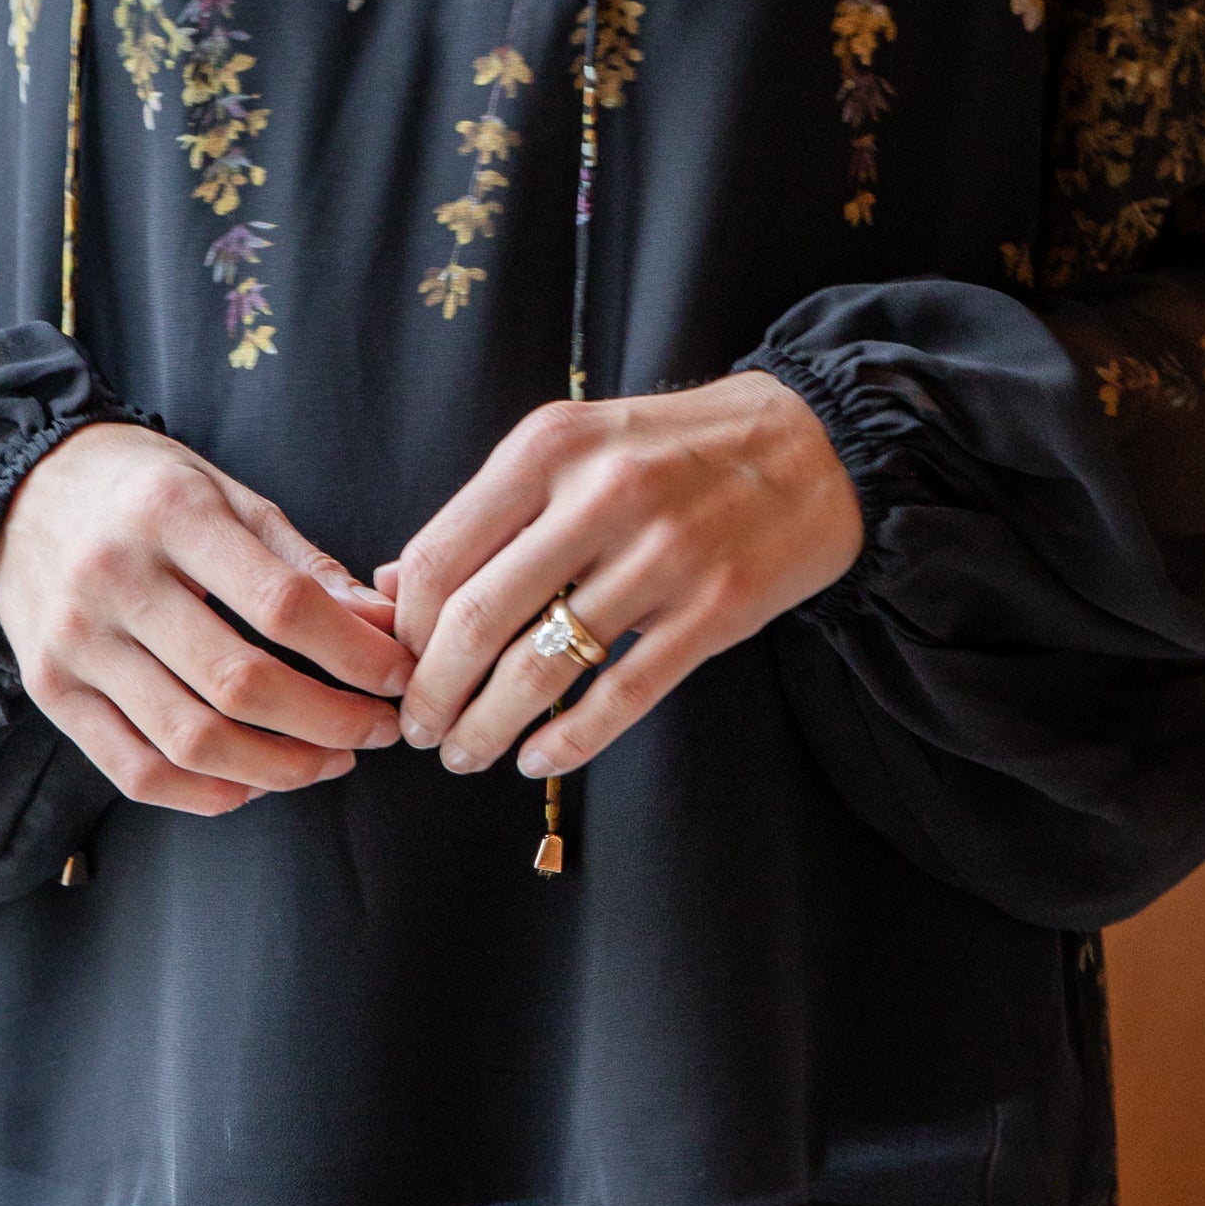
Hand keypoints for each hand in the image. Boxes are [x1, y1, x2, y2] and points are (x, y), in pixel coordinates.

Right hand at [0, 423, 404, 816]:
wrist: (18, 490)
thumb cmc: (141, 489)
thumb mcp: (223, 492)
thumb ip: (302, 561)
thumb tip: (382, 624)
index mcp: (170, 513)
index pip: (282, 604)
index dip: (354, 654)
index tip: (399, 677)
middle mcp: (114, 579)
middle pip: (239, 682)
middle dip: (328, 721)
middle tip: (378, 730)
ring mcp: (75, 642)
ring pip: (190, 739)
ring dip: (278, 768)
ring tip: (330, 761)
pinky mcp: (50, 691)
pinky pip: (134, 769)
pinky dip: (205, 794)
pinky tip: (255, 784)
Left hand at [385, 372, 860, 782]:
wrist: (812, 446)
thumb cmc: (671, 449)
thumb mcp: (571, 446)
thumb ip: (487, 511)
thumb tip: (392, 589)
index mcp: (549, 448)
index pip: (438, 557)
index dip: (406, 632)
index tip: (398, 668)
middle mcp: (601, 496)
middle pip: (476, 621)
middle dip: (432, 694)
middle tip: (419, 730)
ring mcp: (662, 556)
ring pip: (539, 671)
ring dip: (486, 728)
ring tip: (467, 753)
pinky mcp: (714, 610)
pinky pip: (619, 697)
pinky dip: (566, 743)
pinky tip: (538, 759)